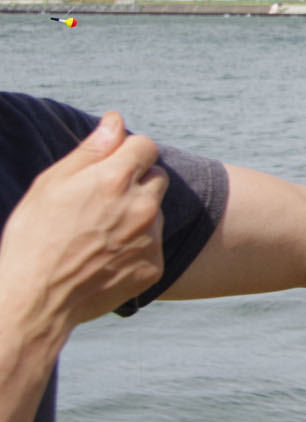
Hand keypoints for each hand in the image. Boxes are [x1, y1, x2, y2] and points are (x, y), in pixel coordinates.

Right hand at [0, 113, 167, 330]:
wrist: (34, 301)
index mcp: (116, 178)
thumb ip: (91, 149)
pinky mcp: (153, 266)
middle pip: (156, 177)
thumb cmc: (33, 237)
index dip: (127, 153)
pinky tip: (104, 259)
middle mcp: (142, 204)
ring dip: (136, 217)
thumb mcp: (51, 184)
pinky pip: (152, 246)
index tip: (109, 167)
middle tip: (99, 204)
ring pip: (154, 213)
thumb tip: (116, 120)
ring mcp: (151, 237)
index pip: (145, 145)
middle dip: (135, 183)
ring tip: (96, 236)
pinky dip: (136, 249)